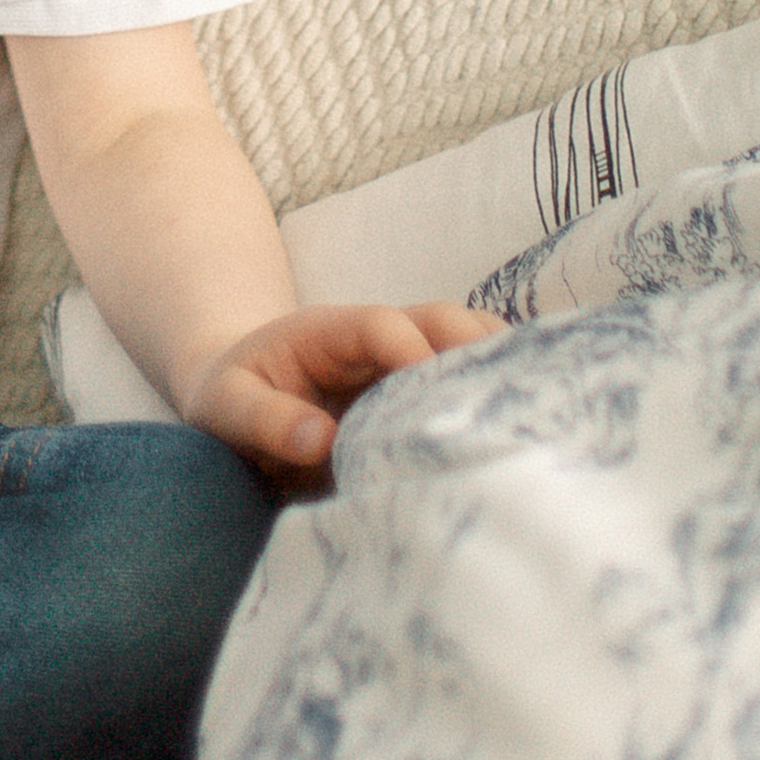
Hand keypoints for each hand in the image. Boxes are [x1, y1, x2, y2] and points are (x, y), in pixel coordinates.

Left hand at [185, 302, 505, 476]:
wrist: (237, 401)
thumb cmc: (230, 401)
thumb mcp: (226, 407)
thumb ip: (265, 420)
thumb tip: (320, 438)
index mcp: (329, 332)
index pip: (385, 328)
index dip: (415, 355)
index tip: (435, 405)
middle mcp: (377, 339)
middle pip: (444, 321)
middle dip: (479, 350)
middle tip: (511, 399)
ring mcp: (404, 363)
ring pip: (468, 344)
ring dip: (499, 368)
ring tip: (534, 414)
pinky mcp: (419, 392)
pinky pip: (467, 380)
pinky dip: (497, 393)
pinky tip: (526, 429)